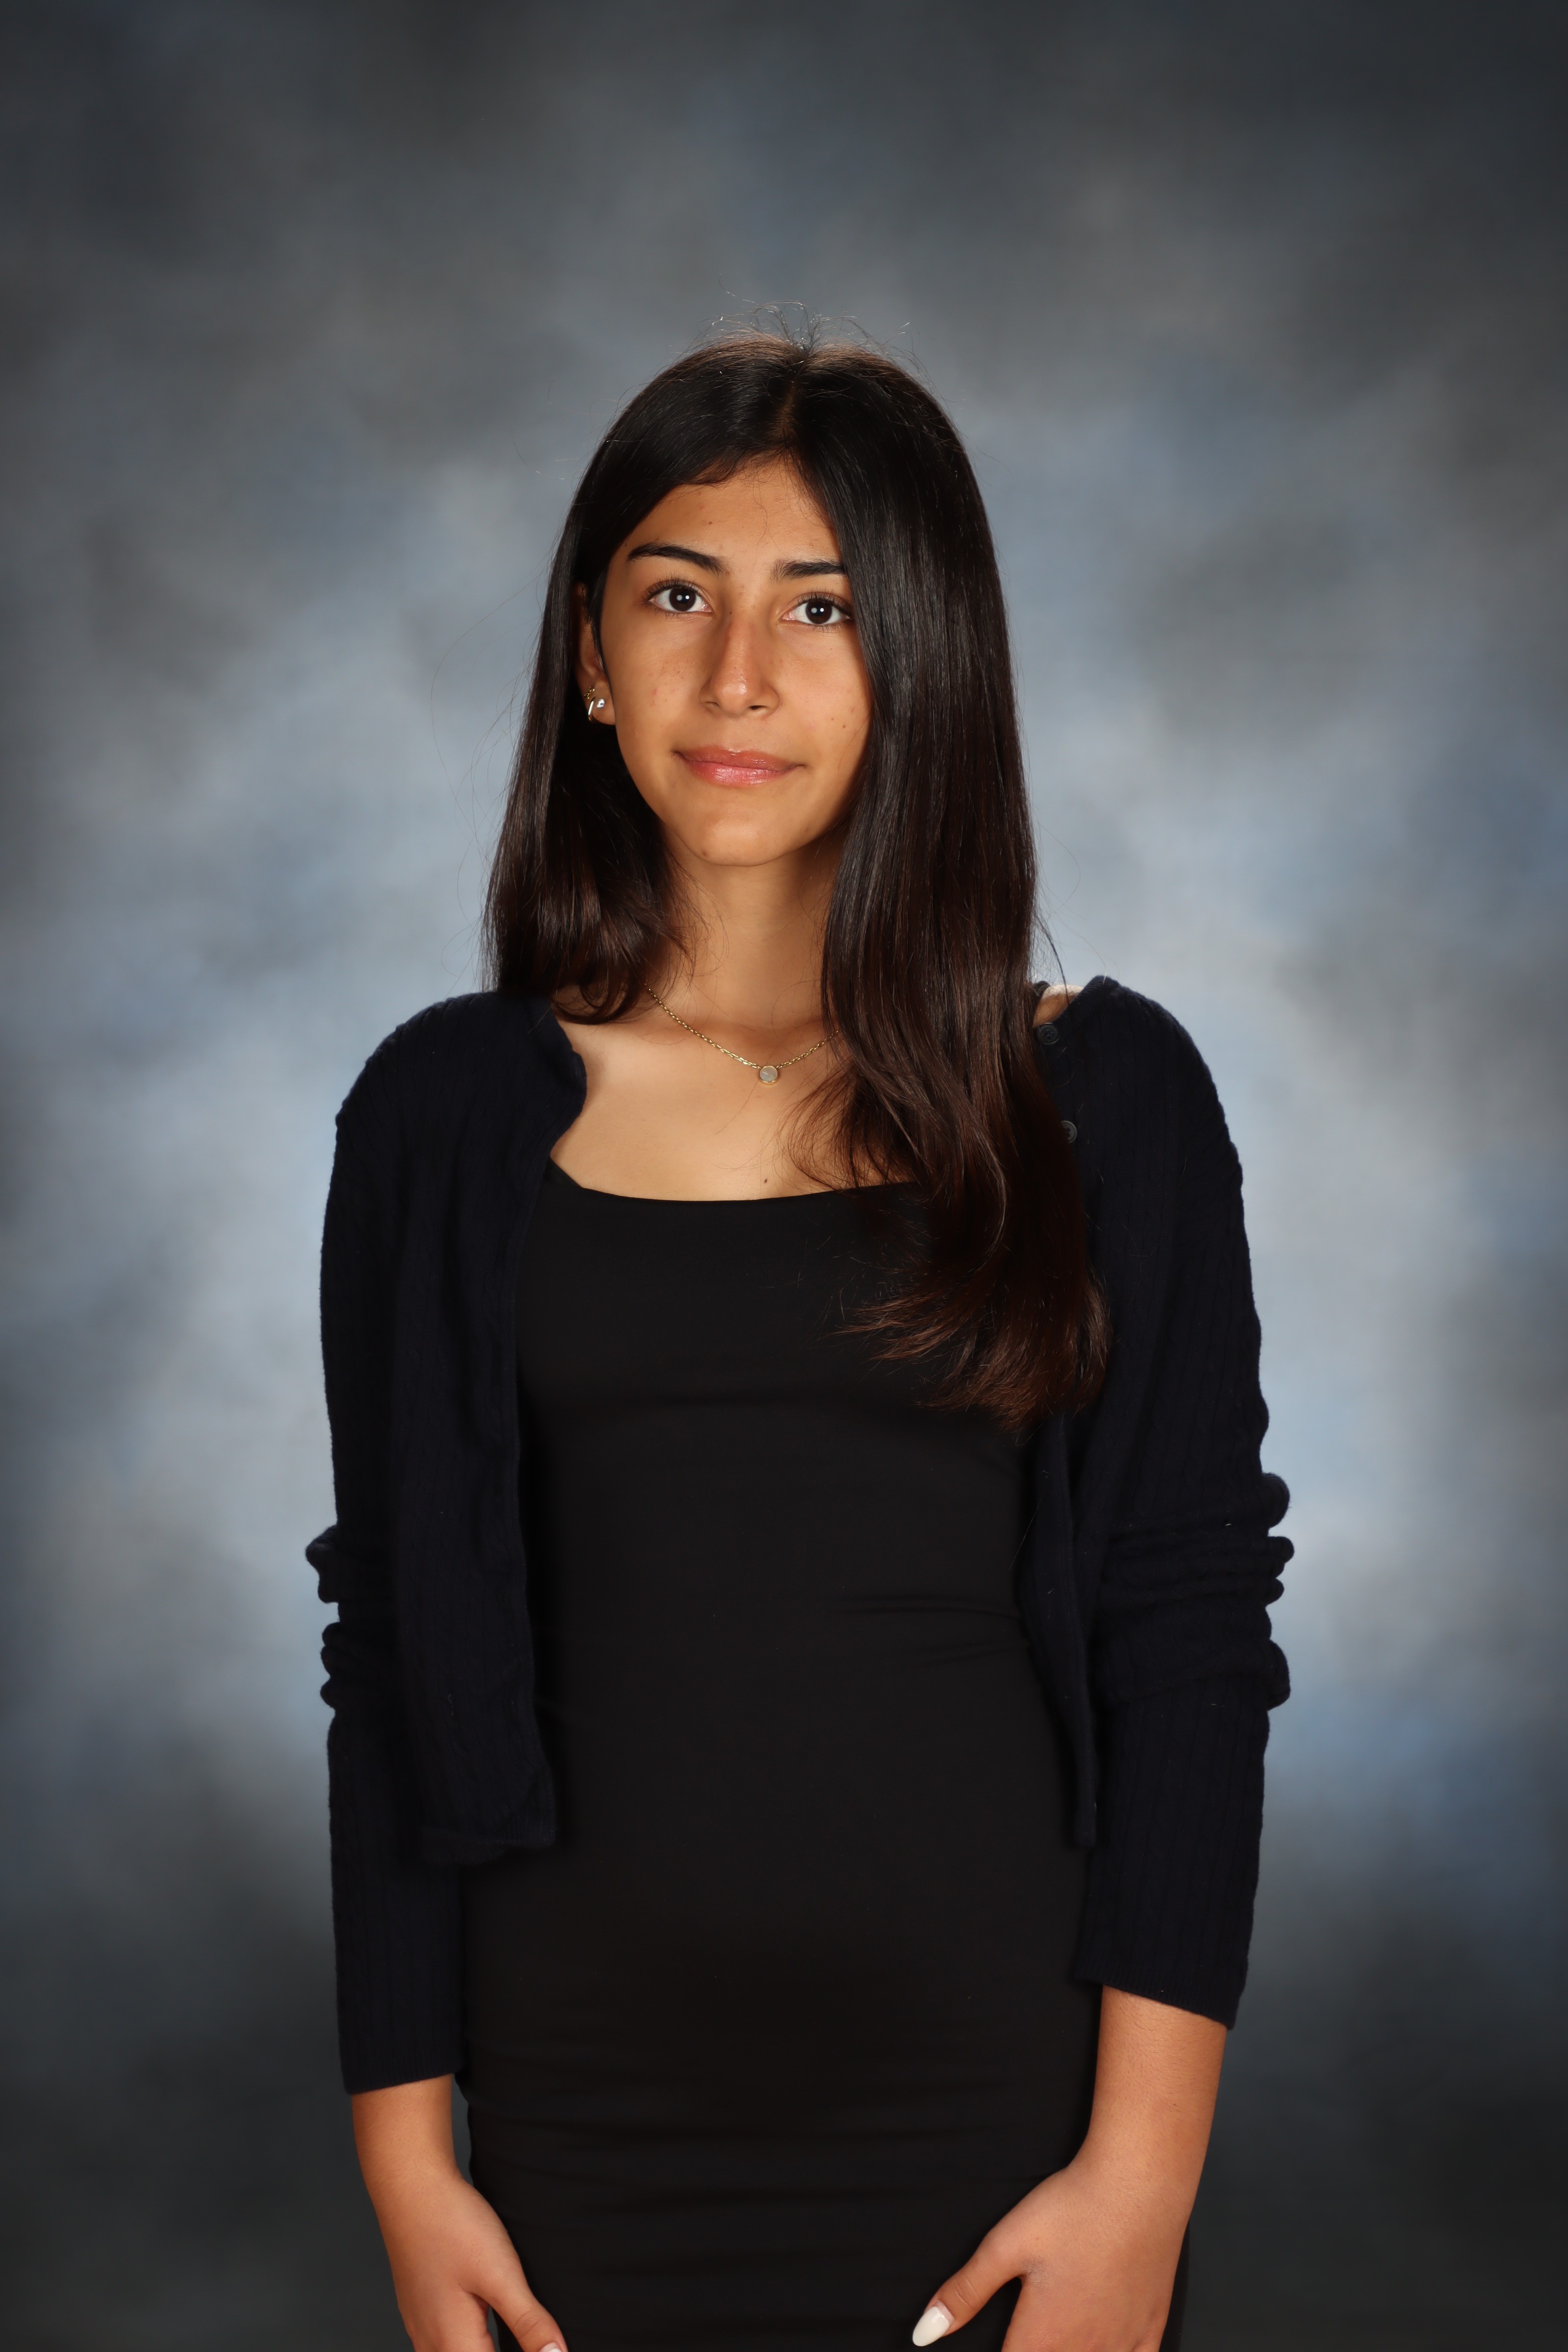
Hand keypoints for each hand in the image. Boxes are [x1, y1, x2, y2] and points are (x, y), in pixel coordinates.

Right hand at [352, 2079, 567, 2351]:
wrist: (410, 2188)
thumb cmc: (453, 2227)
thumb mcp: (502, 2275)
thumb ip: (529, 2323)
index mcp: (453, 2344)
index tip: (546, 2349)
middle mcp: (431, 2344)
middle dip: (502, 2350)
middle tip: (532, 2339)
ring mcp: (420, 2325)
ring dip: (482, 2348)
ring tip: (513, 2338)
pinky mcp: (418, 2307)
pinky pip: (443, 2343)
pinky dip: (466, 2344)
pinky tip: (481, 2330)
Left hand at [912, 2149, 1184, 2350]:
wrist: (1139, 2183)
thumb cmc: (1073, 2209)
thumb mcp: (1004, 2245)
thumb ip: (965, 2293)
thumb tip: (924, 2333)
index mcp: (1043, 2337)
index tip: (998, 2346)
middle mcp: (1085, 2350)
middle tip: (1023, 2336)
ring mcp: (1123, 2342)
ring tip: (1050, 2342)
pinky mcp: (1151, 2327)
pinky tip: (1103, 2350)